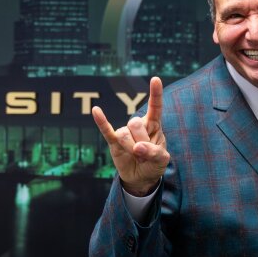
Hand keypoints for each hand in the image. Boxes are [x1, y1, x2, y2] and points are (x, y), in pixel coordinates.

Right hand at [92, 77, 169, 195]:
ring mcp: (125, 132)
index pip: (155, 107)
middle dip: (142, 142)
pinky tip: (96, 110)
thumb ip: (153, 152)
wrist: (141, 177)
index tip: (156, 79)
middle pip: (135, 124)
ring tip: (137, 157)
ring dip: (131, 149)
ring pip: (124, 134)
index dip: (155, 93)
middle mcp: (138, 125)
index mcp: (154, 125)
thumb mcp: (162, 160)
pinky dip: (101, 121)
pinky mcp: (113, 142)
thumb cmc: (154, 164)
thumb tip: (136, 147)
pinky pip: (106, 130)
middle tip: (145, 154)